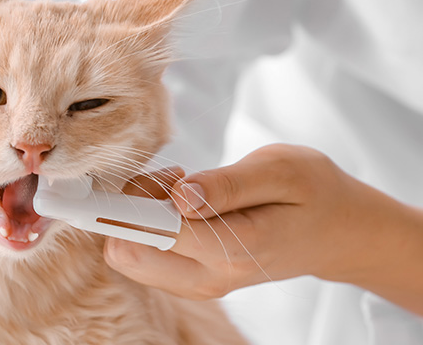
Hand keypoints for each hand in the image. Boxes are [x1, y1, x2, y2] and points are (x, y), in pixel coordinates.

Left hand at [105, 144, 422, 314]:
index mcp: (233, 248)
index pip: (153, 233)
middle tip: (176, 177)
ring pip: (127, 255)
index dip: (124, 204)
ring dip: (140, 213)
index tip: (116, 180)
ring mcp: (197, 284)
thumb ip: (227, 185)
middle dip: (131, 206)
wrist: (337, 232)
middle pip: (126, 251)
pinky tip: (185, 203)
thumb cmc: (312, 192)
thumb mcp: (281, 170)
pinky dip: (148, 224)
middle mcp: (209, 277)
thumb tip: (179, 196)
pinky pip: (142, 255)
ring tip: (185, 187)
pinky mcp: (189, 280)